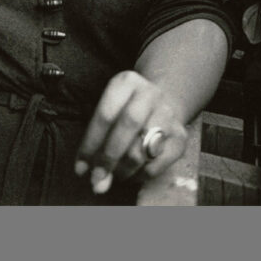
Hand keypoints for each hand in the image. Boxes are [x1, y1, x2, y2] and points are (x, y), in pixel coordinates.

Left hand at [75, 70, 188, 194]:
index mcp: (127, 82)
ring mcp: (169, 115)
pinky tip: (132, 174)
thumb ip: (97, 141)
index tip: (80, 168)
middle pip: (128, 126)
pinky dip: (140, 175)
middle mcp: (151, 94)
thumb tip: (93, 178)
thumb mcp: (109, 110)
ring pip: (143, 148)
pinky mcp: (181, 138)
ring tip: (114, 175)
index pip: (106, 114)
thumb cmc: (125, 109)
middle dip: (109, 156)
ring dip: (124, 169)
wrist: (162, 102)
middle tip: (97, 179)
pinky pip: (157, 164)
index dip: (91, 143)